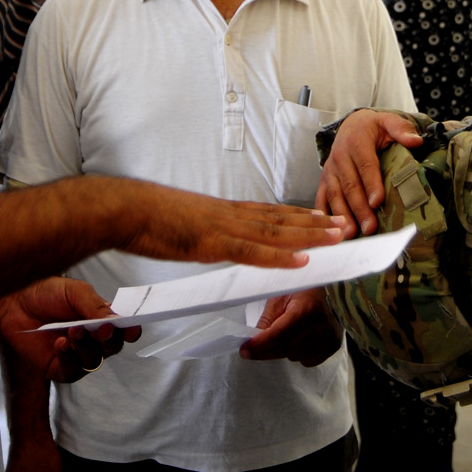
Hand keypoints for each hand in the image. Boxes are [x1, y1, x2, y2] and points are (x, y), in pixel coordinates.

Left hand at [0, 277, 138, 383]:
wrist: (12, 302)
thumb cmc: (43, 292)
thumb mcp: (74, 292)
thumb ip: (95, 306)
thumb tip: (116, 319)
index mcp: (100, 317)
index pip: (123, 328)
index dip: (130, 330)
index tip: (132, 328)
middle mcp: (91, 338)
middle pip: (113, 347)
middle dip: (110, 339)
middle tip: (102, 329)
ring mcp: (76, 355)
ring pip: (94, 360)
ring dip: (86, 347)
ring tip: (72, 332)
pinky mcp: (58, 368)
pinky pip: (72, 371)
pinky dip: (69, 358)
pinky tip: (60, 344)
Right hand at [111, 186, 347, 268]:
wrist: (126, 210)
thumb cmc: (148, 218)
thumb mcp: (184, 225)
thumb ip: (205, 233)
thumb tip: (214, 240)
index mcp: (224, 212)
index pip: (269, 213)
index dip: (298, 217)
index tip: (322, 218)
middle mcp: (230, 216)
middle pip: (281, 219)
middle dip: (315, 224)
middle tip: (345, 225)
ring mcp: (224, 228)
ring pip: (276, 232)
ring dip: (310, 236)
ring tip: (337, 236)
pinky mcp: (212, 244)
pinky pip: (253, 252)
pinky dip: (280, 257)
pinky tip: (302, 261)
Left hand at [240, 288, 341, 366]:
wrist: (330, 289)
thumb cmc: (302, 290)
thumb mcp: (280, 297)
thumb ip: (267, 320)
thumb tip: (253, 342)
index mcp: (305, 308)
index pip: (277, 335)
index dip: (259, 345)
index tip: (244, 350)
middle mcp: (320, 324)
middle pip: (284, 348)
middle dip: (264, 351)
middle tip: (250, 350)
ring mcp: (329, 336)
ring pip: (294, 356)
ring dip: (283, 350)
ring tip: (284, 334)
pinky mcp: (334, 344)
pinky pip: (308, 361)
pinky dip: (298, 354)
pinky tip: (298, 340)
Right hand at [314, 109, 422, 236]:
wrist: (351, 125)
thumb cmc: (373, 128)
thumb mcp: (388, 121)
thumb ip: (401, 129)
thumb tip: (416, 141)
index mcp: (356, 142)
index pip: (365, 165)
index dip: (371, 183)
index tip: (378, 201)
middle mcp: (340, 157)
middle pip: (350, 185)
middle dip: (359, 208)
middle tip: (370, 227)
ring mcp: (330, 170)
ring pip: (335, 194)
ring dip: (343, 215)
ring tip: (352, 233)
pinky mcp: (324, 180)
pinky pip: (321, 197)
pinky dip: (324, 214)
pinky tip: (331, 229)